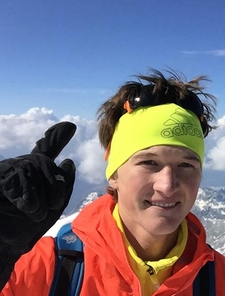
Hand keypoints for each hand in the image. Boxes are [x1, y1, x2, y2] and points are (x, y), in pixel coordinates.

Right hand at [0, 122, 75, 248]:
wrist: (3, 244)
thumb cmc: (27, 226)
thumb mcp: (53, 204)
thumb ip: (63, 182)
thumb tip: (68, 161)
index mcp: (35, 172)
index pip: (45, 148)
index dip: (56, 137)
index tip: (71, 126)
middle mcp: (20, 167)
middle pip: (45, 164)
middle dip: (54, 187)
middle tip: (49, 209)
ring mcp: (7, 171)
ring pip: (33, 170)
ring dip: (41, 196)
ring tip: (37, 213)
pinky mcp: (1, 178)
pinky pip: (18, 180)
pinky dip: (28, 198)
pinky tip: (30, 210)